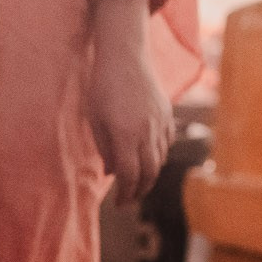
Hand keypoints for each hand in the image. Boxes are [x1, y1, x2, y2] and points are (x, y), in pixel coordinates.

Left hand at [88, 30, 173, 204]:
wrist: (125, 56)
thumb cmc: (102, 86)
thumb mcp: (94, 119)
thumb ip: (104, 148)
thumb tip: (113, 173)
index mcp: (125, 134)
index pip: (129, 174)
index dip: (125, 193)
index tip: (118, 205)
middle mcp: (147, 131)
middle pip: (148, 172)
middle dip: (139, 190)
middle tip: (129, 200)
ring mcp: (160, 123)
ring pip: (160, 159)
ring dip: (149, 176)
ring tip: (137, 184)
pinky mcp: (167, 114)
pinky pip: (167, 144)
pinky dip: (159, 157)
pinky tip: (149, 161)